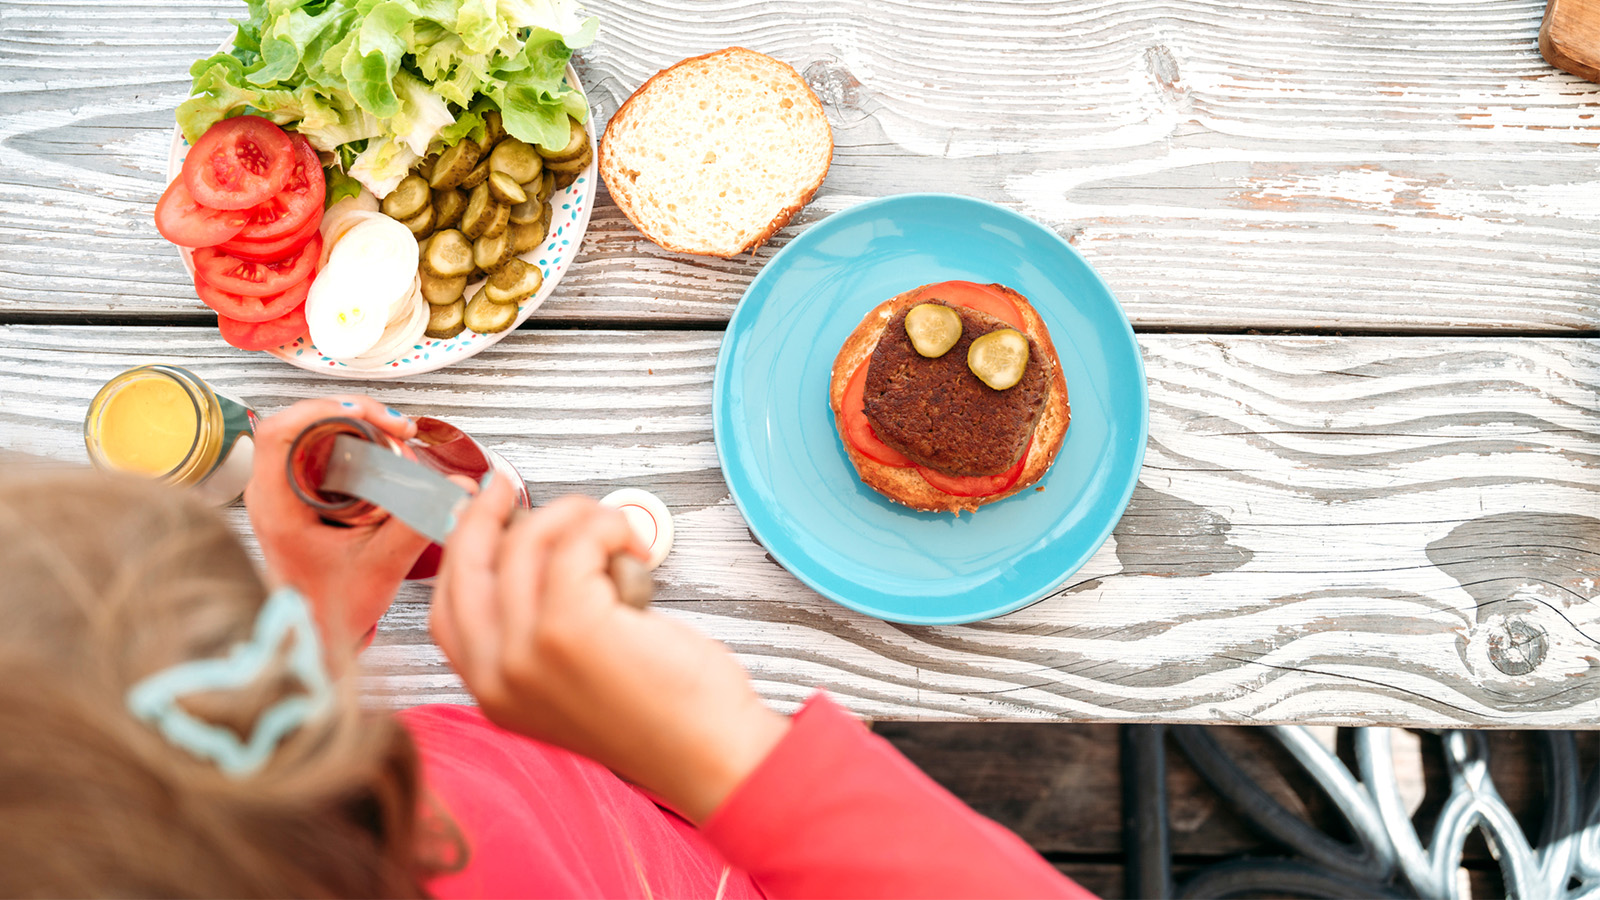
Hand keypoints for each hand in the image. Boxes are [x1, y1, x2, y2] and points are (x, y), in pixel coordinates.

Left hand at [245, 396, 429, 653]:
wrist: (317, 632)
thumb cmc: (332, 607)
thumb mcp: (380, 566)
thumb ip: (418, 525)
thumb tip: (456, 492)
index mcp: (277, 505)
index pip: (282, 431)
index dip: (327, 409)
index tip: (372, 416)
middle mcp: (272, 490)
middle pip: (301, 420)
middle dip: (353, 413)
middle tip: (396, 428)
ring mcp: (281, 489)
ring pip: (311, 429)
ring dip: (355, 424)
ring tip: (394, 437)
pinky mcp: (296, 491)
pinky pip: (319, 447)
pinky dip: (352, 440)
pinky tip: (380, 450)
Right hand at [431, 476, 790, 822]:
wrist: (711, 755)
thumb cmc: (666, 715)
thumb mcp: (577, 681)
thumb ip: (541, 633)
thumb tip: (536, 554)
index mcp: (493, 694)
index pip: (447, 607)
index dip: (459, 548)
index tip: (479, 509)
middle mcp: (497, 678)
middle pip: (467, 566)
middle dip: (487, 513)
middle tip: (510, 484)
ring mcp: (525, 654)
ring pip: (526, 543)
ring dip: (576, 519)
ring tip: (617, 535)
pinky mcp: (566, 628)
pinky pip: (572, 542)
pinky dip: (605, 526)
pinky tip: (633, 544)